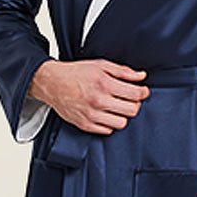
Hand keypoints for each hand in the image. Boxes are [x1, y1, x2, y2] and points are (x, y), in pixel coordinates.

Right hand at [29, 58, 149, 134]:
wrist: (53, 83)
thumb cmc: (76, 73)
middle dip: (135, 104)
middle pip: (132, 110)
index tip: (142, 91)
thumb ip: (123, 71)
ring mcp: (92, 115)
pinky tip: (106, 113)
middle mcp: (99, 101)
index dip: (143, 92)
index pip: (135, 94)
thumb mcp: (101, 65)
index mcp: (104, 84)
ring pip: (122, 123)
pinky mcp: (85, 125)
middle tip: (130, 99)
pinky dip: (110, 123)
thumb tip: (141, 76)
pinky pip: (108, 130)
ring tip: (117, 107)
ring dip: (123, 115)